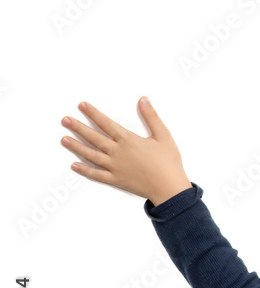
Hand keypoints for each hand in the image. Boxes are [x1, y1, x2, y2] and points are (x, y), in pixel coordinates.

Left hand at [60, 98, 192, 206]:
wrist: (169, 187)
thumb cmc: (168, 162)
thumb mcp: (163, 136)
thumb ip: (152, 117)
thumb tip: (143, 100)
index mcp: (128, 140)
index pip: (106, 123)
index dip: (93, 113)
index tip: (82, 106)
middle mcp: (117, 152)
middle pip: (94, 137)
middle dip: (78, 127)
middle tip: (65, 120)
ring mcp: (114, 167)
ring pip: (91, 155)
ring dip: (76, 146)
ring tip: (64, 139)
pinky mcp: (115, 180)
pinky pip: (96, 174)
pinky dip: (84, 170)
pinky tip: (74, 165)